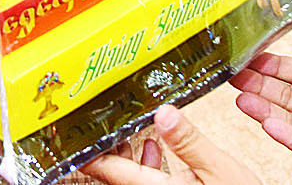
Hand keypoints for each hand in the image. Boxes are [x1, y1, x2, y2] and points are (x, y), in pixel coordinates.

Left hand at [83, 104, 261, 183]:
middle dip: (109, 149)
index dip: (88, 153)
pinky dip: (147, 164)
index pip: (111, 171)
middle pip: (118, 175)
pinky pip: (149, 183)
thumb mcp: (221, 170)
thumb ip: (190, 143)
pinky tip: (155, 148)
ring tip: (127, 129)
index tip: (70, 137)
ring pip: (133, 179)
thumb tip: (164, 113)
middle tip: (99, 123)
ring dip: (128, 155)